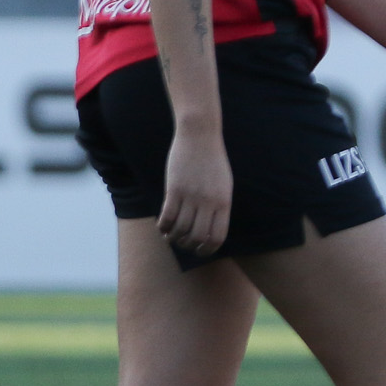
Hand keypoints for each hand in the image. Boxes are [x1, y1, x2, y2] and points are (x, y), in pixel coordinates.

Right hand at [158, 123, 232, 254]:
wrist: (200, 135)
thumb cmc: (212, 159)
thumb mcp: (224, 184)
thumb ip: (219, 205)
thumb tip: (210, 228)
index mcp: (224, 202)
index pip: (217, 236)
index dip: (208, 249)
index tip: (200, 250)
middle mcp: (208, 202)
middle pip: (197, 236)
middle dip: (188, 245)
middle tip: (182, 243)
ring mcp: (191, 195)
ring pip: (180, 229)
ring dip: (173, 238)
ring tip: (169, 237)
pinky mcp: (174, 189)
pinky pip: (167, 216)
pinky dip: (163, 226)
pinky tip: (161, 226)